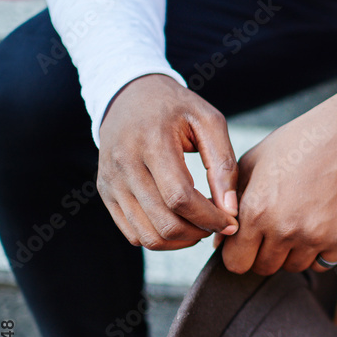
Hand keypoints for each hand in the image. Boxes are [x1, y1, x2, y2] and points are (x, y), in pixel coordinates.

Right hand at [97, 74, 239, 250]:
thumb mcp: (209, 122)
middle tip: (218, 224)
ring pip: (147, 235)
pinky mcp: (106, 192)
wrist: (130, 95)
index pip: (180, 198)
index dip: (209, 218)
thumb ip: (224, 164)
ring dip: (181, 241)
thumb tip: (229, 209)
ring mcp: (111, 181)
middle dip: (199, 232)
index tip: (231, 221)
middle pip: (164, 222)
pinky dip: (161, 238)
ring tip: (201, 226)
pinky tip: (181, 223)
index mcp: (151, 142)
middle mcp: (124, 164)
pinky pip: (133, 233)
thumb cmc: (177, 108)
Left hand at [220, 88, 336, 274]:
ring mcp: (317, 237)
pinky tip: (318, 227)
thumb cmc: (299, 144)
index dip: (236, 254)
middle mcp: (286, 229)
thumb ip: (230, 202)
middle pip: (264, 268)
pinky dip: (318, 252)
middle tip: (271, 231)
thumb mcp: (253, 163)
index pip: (235, 262)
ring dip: (291, 252)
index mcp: (258, 210)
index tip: (244, 244)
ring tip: (296, 223)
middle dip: (262, 253)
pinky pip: (322, 264)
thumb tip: (222, 240)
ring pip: (293, 267)